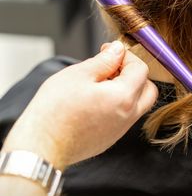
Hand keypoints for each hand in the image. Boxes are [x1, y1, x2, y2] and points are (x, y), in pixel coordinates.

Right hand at [3, 41, 157, 168]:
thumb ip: (105, 60)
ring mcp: (119, 130)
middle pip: (147, 89)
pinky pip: (124, 117)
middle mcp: (128, 117)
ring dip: (127, 88)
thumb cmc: (55, 110)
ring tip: (100, 82)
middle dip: (134, 73)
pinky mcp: (110, 139)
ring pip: (137, 104)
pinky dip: (118, 104)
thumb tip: (118, 50)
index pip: (141, 70)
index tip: (110, 51)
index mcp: (123, 98)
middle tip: (113, 66)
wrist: (41, 145)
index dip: (126, 56)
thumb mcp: (79, 74)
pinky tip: (95, 99)